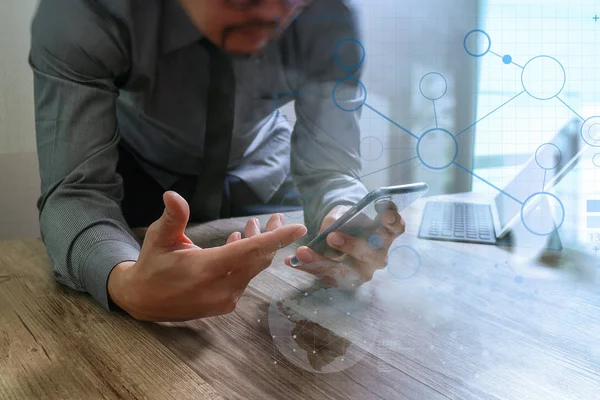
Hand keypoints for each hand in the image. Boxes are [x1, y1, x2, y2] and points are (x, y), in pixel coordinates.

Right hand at [108, 191, 306, 321]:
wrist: (142, 301)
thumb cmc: (152, 264)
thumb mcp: (158, 238)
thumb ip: (173, 217)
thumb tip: (173, 194)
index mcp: (205, 269)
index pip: (249, 251)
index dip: (276, 238)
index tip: (299, 228)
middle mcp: (220, 288)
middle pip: (258, 259)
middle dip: (271, 237)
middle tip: (277, 218)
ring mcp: (224, 300)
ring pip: (253, 269)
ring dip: (257, 247)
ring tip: (252, 225)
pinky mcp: (225, 305)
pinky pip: (245, 278)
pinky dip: (247, 261)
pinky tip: (238, 243)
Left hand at [285, 203, 404, 286]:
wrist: (338, 233)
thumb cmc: (347, 221)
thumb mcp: (342, 213)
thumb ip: (338, 218)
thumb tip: (329, 229)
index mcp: (385, 232)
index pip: (396, 227)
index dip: (393, 221)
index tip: (383, 213)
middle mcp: (379, 254)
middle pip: (372, 254)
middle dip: (351, 246)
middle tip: (331, 237)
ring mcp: (364, 270)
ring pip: (347, 270)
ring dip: (323, 261)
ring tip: (302, 252)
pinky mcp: (347, 280)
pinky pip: (328, 276)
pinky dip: (309, 267)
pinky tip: (292, 262)